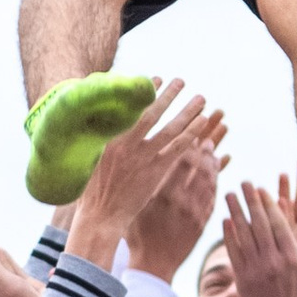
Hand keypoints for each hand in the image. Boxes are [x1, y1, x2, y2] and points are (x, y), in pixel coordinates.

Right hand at [61, 81, 225, 270]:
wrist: (100, 218)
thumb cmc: (93, 191)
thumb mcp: (93, 158)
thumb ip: (103, 138)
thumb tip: (106, 119)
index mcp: (111, 137)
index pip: (131, 108)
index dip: (145, 92)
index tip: (156, 78)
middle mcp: (128, 144)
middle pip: (153, 113)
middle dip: (168, 94)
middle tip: (181, 81)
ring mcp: (144, 158)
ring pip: (171, 128)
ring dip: (187, 111)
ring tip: (201, 98)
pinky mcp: (157, 173)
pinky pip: (179, 149)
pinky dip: (192, 134)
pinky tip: (203, 123)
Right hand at [122, 99, 229, 280]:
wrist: (151, 265)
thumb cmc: (134, 233)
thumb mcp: (134, 201)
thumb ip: (138, 177)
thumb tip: (133, 147)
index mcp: (162, 191)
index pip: (181, 155)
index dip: (191, 133)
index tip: (197, 114)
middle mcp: (182, 198)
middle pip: (200, 160)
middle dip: (210, 134)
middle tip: (218, 113)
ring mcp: (196, 209)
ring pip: (211, 174)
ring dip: (216, 151)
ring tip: (220, 132)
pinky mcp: (203, 219)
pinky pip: (216, 191)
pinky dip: (220, 173)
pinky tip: (223, 159)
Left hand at [221, 168, 296, 296]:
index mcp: (292, 258)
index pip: (278, 224)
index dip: (268, 204)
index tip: (262, 188)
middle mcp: (273, 262)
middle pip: (259, 225)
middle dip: (251, 201)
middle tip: (244, 182)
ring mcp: (256, 270)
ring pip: (244, 236)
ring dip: (236, 212)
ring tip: (230, 195)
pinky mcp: (243, 280)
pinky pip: (234, 253)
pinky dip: (229, 236)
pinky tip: (226, 221)